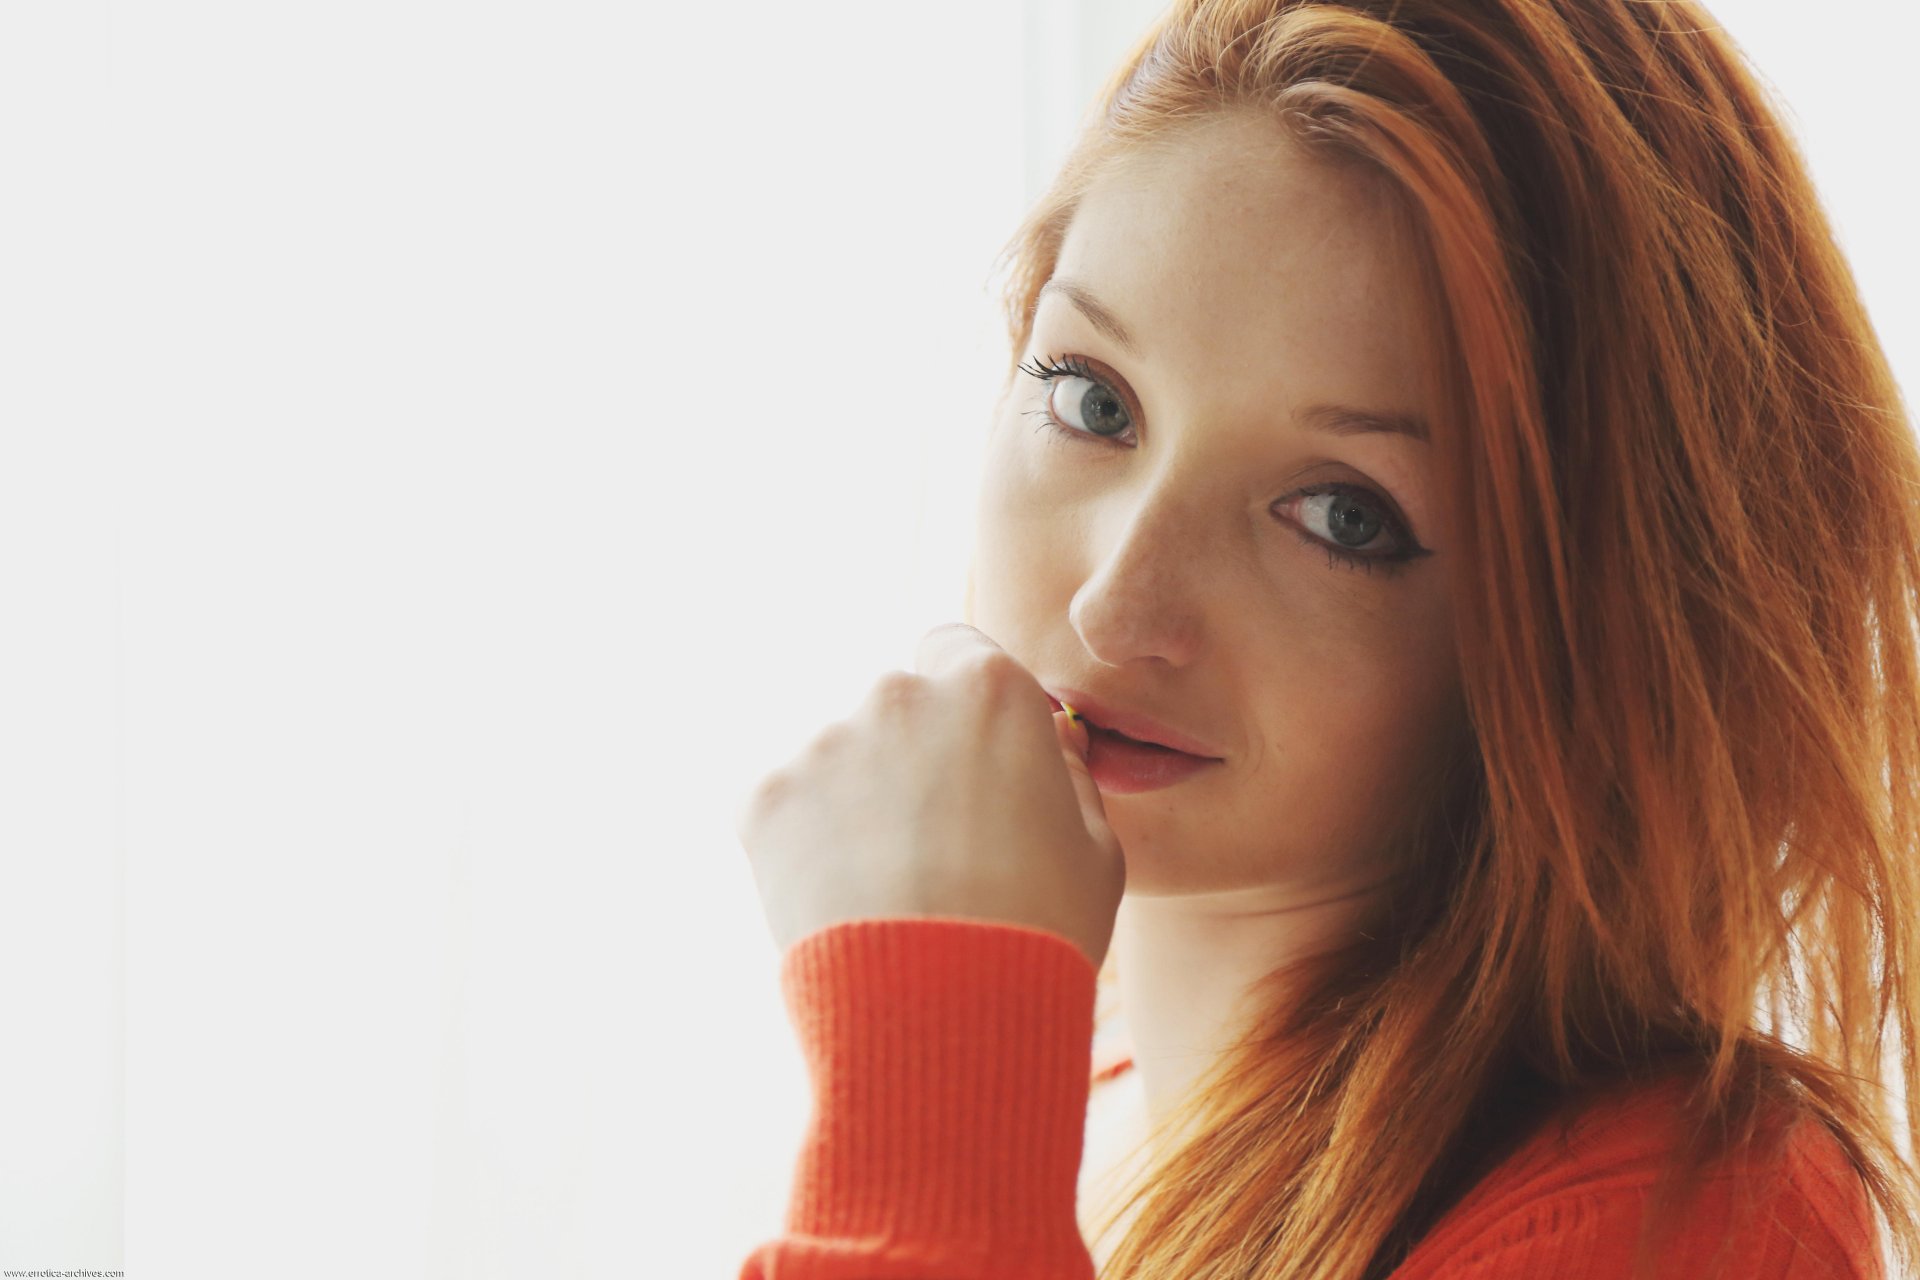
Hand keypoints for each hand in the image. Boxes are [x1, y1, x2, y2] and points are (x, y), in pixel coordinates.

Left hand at [733, 622, 1125, 970]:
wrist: (943, 1010)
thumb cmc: (1042, 930)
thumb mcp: (1096, 848)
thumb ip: (1068, 773)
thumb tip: (1051, 741)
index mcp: (988, 688)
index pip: (955, 649)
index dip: (961, 704)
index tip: (966, 754)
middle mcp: (898, 694)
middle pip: (895, 706)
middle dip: (906, 756)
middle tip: (931, 844)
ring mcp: (825, 742)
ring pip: (838, 760)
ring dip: (855, 804)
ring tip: (889, 891)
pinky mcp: (765, 797)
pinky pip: (786, 808)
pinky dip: (804, 847)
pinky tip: (844, 904)